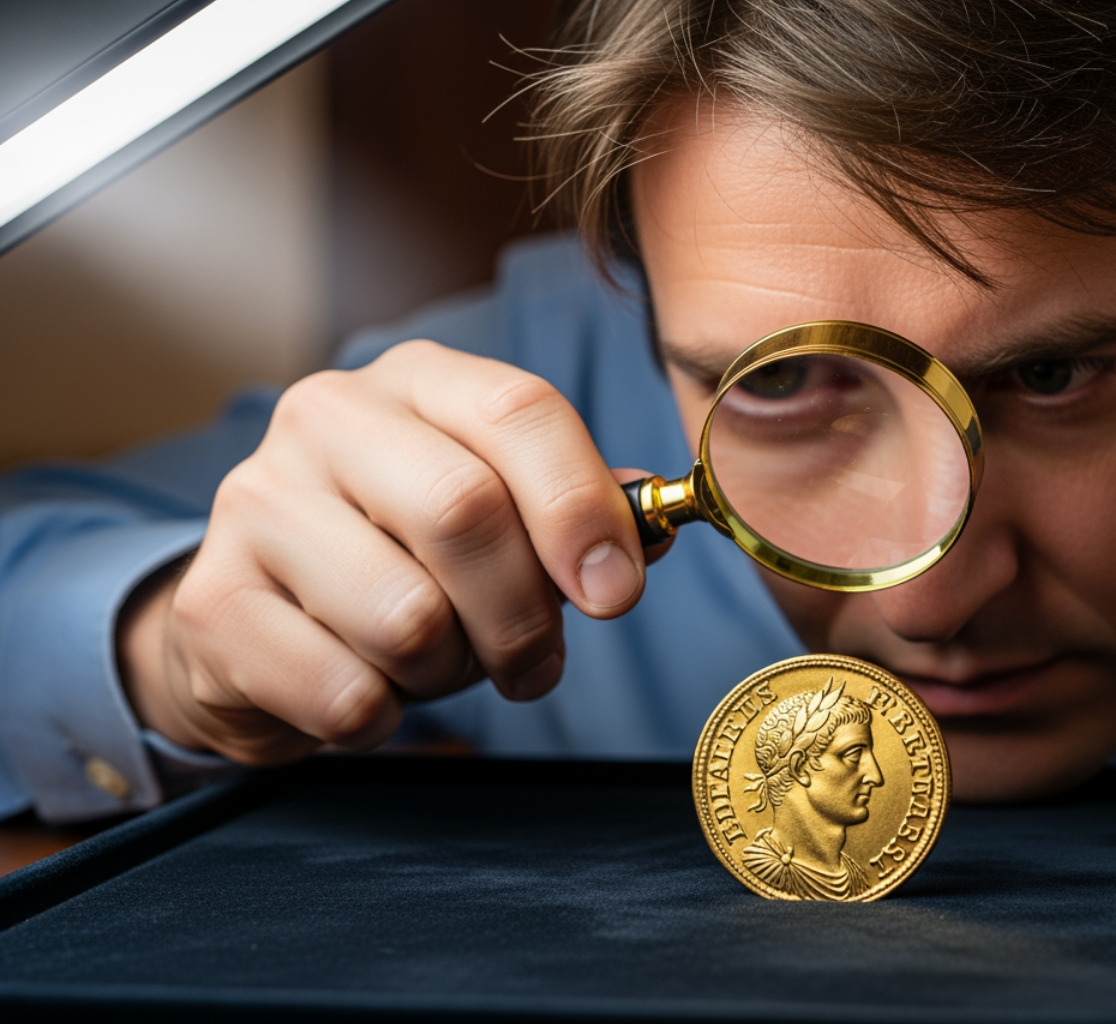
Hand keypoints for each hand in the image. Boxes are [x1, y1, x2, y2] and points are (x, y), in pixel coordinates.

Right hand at [118, 340, 653, 764]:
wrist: (259, 620)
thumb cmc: (407, 559)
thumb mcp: (499, 513)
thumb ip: (581, 512)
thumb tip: (656, 527)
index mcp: (416, 382)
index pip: (518, 410)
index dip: (582, 507)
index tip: (616, 593)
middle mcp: (327, 418)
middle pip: (466, 512)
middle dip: (524, 618)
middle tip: (535, 664)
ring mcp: (255, 502)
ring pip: (408, 617)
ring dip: (450, 673)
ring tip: (436, 665)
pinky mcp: (211, 602)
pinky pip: (345, 693)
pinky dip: (382, 717)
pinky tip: (366, 688)